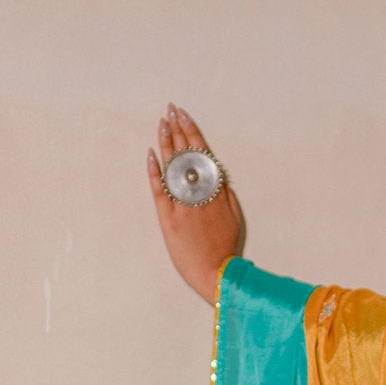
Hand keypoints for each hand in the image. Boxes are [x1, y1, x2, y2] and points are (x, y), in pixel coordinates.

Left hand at [147, 105, 246, 304]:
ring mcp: (183, 205)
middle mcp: (199, 193)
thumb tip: (217, 173)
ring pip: (173, 167)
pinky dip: (155, 171)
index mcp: (216, 191)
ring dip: (166, 142)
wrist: (217, 275)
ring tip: (162, 123)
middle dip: (177, 129)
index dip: (192, 131)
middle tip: (170, 110)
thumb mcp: (234, 217)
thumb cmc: (227, 248)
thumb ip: (224, 193)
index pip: (202, 153)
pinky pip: (160, 190)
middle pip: (186, 154)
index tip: (184, 115)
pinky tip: (151, 154)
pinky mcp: (169, 219)